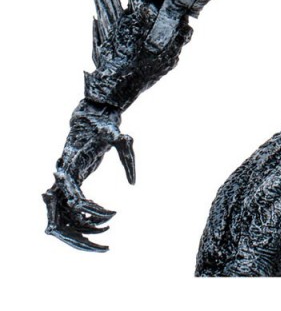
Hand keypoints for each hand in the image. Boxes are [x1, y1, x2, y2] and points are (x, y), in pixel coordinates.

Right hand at [43, 100, 135, 251]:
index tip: (112, 216)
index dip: (91, 211)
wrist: (93, 118)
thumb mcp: (121, 139)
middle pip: (60, 220)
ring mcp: (63, 184)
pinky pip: (71, 211)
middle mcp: (62, 180)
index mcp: (72, 168)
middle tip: (103, 248)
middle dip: (79, 237)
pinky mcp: (69, 185)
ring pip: (64, 220)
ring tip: (106, 233)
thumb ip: (127, 158)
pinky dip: (85, 219)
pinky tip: (105, 221)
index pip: (74, 199)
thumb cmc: (107, 128)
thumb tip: (133, 185)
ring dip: (83, 231)